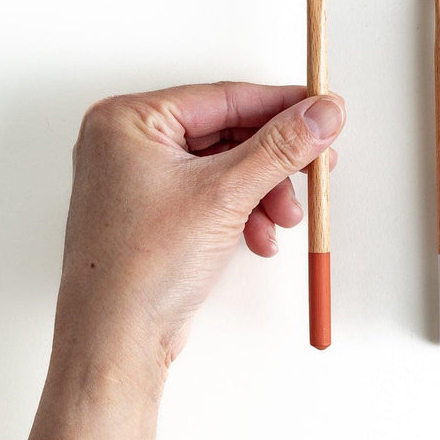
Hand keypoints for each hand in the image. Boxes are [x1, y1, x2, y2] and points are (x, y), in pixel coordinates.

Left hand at [53, 82, 345, 391]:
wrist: (116, 342)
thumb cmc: (140, 269)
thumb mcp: (226, 194)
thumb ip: (282, 147)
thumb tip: (322, 112)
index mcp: (128, 120)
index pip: (225, 97)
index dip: (282, 106)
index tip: (324, 110)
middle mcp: (130, 142)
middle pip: (230, 131)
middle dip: (275, 160)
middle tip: (317, 166)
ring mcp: (142, 178)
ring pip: (229, 165)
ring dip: (265, 190)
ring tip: (284, 218)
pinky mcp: (158, 209)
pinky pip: (217, 191)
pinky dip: (246, 210)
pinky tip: (261, 235)